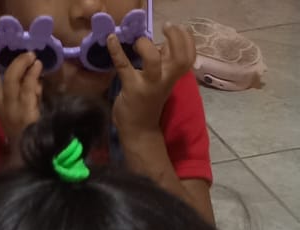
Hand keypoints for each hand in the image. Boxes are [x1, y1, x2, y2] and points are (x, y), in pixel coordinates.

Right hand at [0, 33, 42, 154]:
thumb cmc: (31, 132)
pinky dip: (32, 75)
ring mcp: (12, 110)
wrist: (36, 155)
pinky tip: (37, 66)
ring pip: (8, 79)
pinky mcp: (24, 113)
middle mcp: (1, 107)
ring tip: (29, 54)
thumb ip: (28, 91)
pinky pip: (26, 88)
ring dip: (18, 63)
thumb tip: (33, 72)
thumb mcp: (26, 109)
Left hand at [109, 25, 194, 140]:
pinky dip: (116, 50)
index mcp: (172, 77)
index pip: (189, 57)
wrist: (140, 132)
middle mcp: (165, 80)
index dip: (187, 40)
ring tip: (139, 40)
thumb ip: (165, 64)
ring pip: (154, 61)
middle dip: (175, 38)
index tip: (177, 28)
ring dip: (146, 45)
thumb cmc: (149, 103)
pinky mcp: (131, 88)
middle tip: (165, 27)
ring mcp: (148, 84)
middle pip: (180, 59)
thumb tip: (165, 44)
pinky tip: (111, 39)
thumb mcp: (162, 82)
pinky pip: (124, 66)